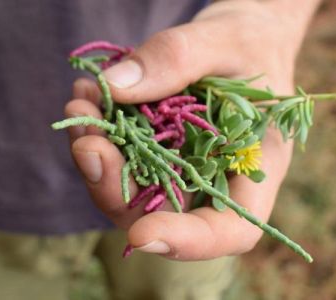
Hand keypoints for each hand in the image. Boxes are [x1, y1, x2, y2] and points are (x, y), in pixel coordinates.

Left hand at [65, 0, 316, 259]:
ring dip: (97, 156)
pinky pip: (122, 155)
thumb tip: (115, 86)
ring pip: (131, 187)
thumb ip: (178, 58)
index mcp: (253, 170)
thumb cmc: (251, 42)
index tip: (141, 234)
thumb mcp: (226, 40)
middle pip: (161, 212)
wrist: (241, 38)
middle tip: (86, 142)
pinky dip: (99, 133)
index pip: (228, 230)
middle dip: (115, 186)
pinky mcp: (157, 149)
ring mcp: (180, 167)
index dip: (186, 242)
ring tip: (81, 104)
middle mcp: (213, 179)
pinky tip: (88, 96)